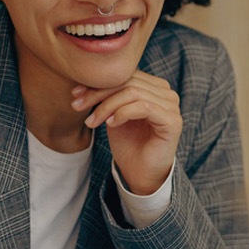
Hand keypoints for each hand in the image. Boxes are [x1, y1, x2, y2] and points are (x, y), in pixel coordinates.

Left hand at [73, 71, 180, 194]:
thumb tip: (83, 81)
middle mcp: (166, 93)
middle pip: (128, 82)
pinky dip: (123, 113)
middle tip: (78, 106)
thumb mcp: (113, 114)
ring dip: (107, 106)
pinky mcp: (172, 121)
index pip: (125, 75)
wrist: (139, 174)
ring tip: (93, 121)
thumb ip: (107, 95)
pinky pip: (144, 107)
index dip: (98, 83)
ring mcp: (171, 106)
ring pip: (133, 93)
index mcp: (154, 87)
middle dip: (98, 94)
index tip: (75, 94)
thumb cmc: (128, 144)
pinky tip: (111, 124)